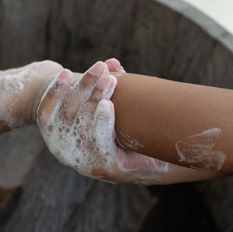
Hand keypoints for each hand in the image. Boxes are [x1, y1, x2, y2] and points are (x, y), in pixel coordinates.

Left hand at [38, 59, 190, 184]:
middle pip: (81, 123)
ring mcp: (58, 140)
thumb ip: (155, 152)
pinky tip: (67, 73)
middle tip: (110, 76)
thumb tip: (184, 144)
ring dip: (82, 87)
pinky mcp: (48, 126)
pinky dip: (57, 90)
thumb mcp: (143, 157)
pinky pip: (48, 106)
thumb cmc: (126, 151)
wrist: (91, 149)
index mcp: (99, 164)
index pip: (97, 146)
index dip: (101, 126)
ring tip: (101, 67)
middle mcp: (74, 155)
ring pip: (66, 111)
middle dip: (95, 97)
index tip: (108, 105)